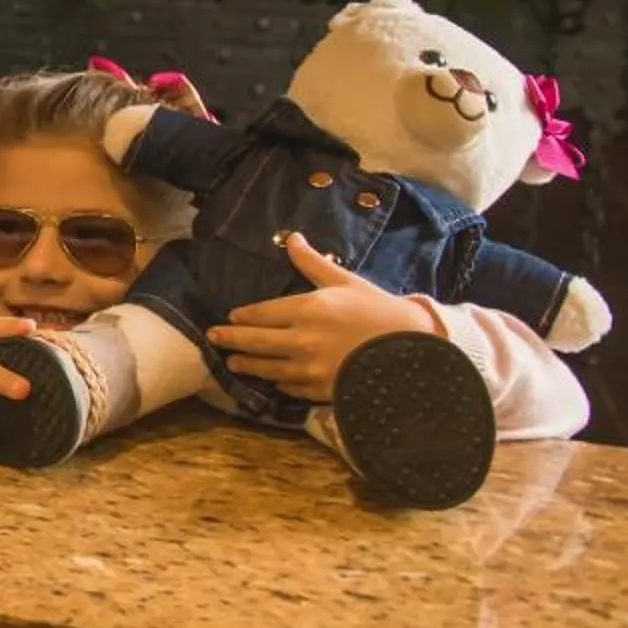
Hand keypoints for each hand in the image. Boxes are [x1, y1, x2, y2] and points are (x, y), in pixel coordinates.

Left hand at [207, 231, 430, 402]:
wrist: (415, 349)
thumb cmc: (380, 310)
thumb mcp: (345, 281)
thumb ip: (312, 263)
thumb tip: (291, 238)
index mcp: (307, 309)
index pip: (262, 314)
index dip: (243, 316)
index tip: (231, 317)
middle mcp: (302, 340)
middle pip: (256, 342)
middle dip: (231, 340)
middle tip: (213, 339)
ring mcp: (310, 368)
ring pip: (267, 368)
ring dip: (247, 364)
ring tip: (233, 362)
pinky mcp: (321, 390)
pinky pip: (291, 389)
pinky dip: (278, 384)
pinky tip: (271, 382)